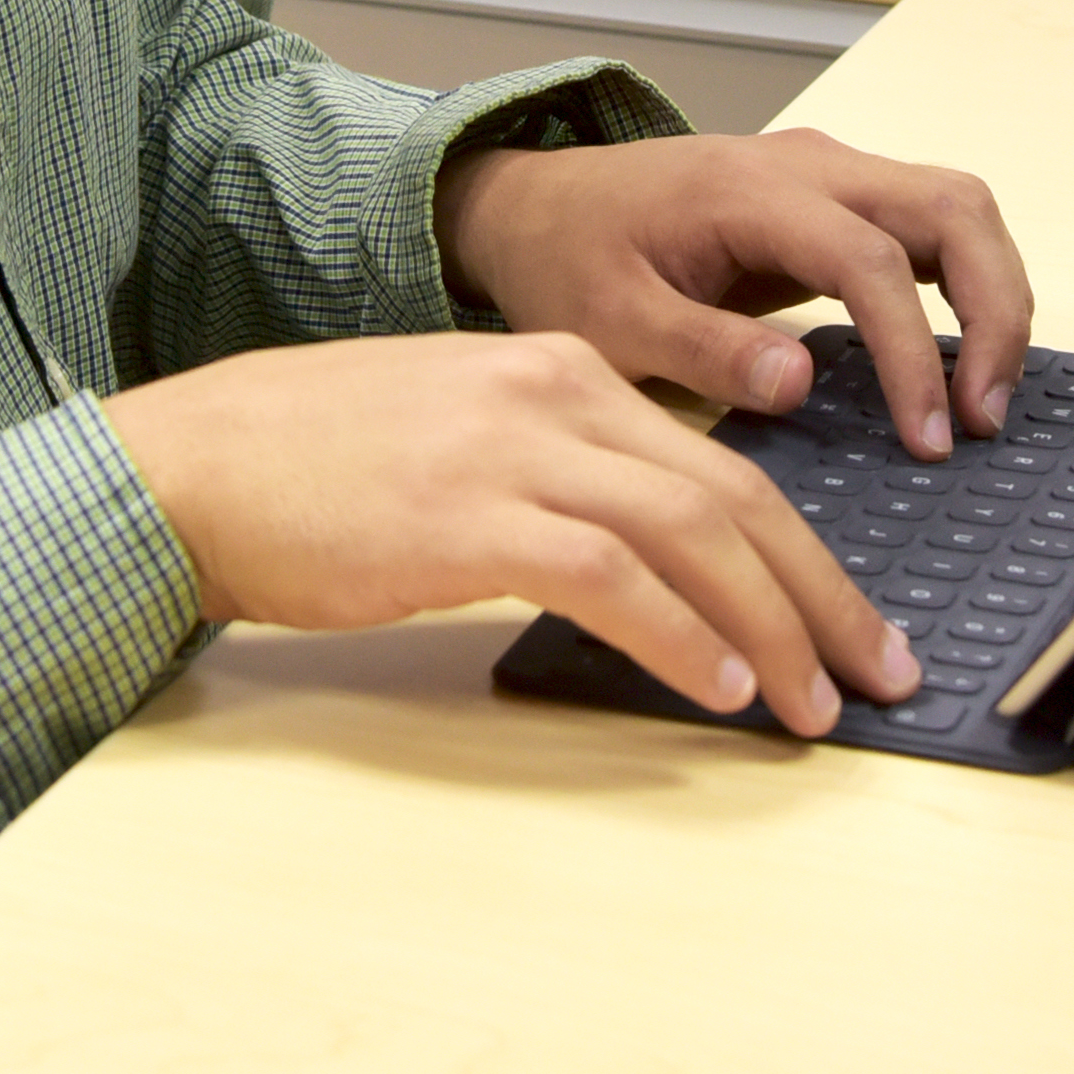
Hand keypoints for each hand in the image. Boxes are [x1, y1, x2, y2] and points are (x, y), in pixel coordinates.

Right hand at [99, 331, 917, 736]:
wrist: (195, 464)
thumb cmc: (314, 465)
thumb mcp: (460, 435)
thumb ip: (557, 472)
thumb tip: (655, 565)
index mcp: (560, 369)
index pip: (722, 464)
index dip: (805, 554)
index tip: (852, 624)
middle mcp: (553, 392)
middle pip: (735, 494)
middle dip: (823, 593)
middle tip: (878, 671)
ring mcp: (511, 449)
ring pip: (692, 531)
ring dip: (773, 627)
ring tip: (814, 704)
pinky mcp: (466, 518)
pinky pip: (609, 576)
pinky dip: (680, 634)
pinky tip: (717, 686)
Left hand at [436, 125, 1033, 459]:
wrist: (539, 208)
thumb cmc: (568, 261)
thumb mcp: (607, 322)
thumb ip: (702, 349)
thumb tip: (802, 382)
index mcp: (749, 191)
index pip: (871, 259)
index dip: (914, 351)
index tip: (928, 439)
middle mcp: (807, 164)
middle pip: (953, 205)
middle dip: (996, 308)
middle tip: (984, 420)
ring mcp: (829, 173)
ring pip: (958, 207)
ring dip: (994, 297)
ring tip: (982, 404)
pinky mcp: (835, 200)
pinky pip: (930, 227)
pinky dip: (966, 287)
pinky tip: (958, 366)